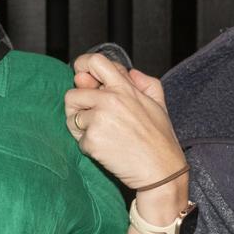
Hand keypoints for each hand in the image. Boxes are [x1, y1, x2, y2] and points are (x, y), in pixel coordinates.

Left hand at [64, 52, 185, 191]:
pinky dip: (88, 146)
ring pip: (72, 118)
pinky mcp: (92, 140)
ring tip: (104, 136)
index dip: (82, 65)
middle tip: (91, 118)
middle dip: (77, 107)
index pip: (95, 62)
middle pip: (73, 93)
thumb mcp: (159, 104)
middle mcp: (109, 100)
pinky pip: (78, 139)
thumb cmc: (161, 140)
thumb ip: (145, 83)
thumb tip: (130, 71)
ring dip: (81, 128)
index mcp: (125, 89)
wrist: (160, 172)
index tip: (80, 74)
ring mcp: (99, 120)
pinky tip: (107, 150)